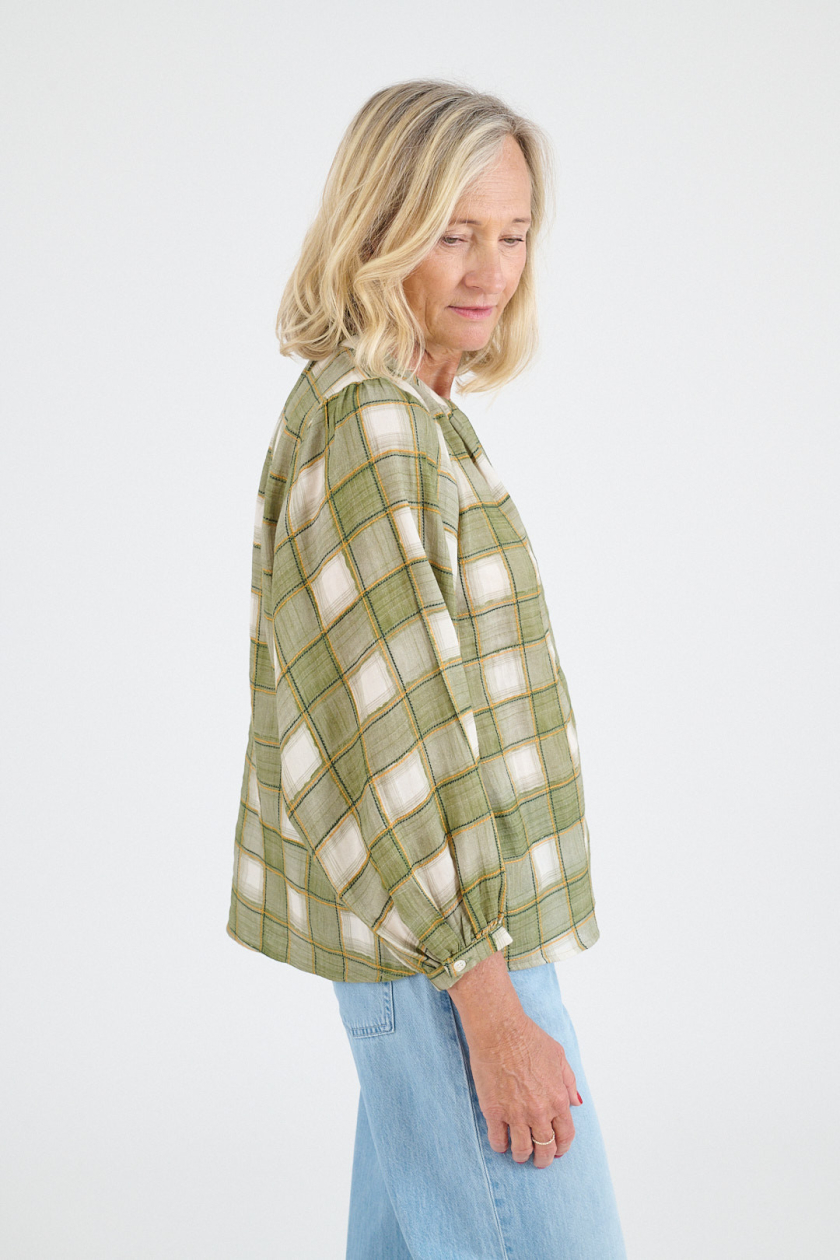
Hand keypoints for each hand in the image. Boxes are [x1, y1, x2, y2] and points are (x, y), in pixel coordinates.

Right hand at [466, 1012, 581, 1167]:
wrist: (499, 1030)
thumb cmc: (529, 1037)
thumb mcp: (559, 1056)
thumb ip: (569, 1082)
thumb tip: (577, 1103)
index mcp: (558, 1099)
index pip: (566, 1135)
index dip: (563, 1147)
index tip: (558, 1151)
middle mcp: (539, 1111)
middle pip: (546, 1148)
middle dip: (544, 1158)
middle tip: (540, 1160)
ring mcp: (516, 1114)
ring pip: (522, 1150)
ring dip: (522, 1156)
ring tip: (520, 1155)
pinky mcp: (494, 1112)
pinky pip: (498, 1141)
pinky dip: (501, 1147)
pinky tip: (501, 1144)